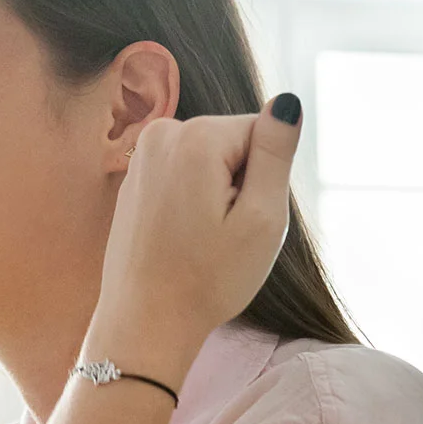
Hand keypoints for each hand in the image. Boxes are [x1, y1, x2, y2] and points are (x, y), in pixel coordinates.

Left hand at [91, 94, 302, 375]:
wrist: (144, 322)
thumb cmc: (208, 279)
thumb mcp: (262, 218)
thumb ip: (277, 151)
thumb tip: (286, 101)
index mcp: (196, 136)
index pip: (264, 133)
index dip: (265, 180)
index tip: (242, 219)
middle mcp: (163, 132)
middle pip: (235, 143)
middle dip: (241, 185)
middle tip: (223, 234)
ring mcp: (143, 154)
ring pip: (213, 161)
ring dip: (219, 195)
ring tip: (202, 237)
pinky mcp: (136, 177)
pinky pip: (186, 177)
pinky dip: (194, 203)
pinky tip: (182, 238)